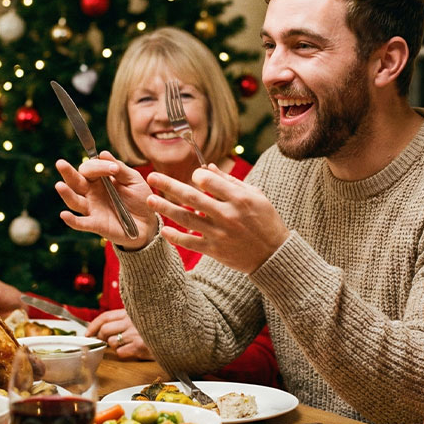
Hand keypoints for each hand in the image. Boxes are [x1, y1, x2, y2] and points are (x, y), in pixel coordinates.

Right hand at [55, 151, 157, 249]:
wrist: (148, 222)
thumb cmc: (139, 198)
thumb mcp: (133, 180)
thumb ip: (120, 169)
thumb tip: (103, 153)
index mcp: (100, 179)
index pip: (90, 168)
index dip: (99, 166)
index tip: (114, 169)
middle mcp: (91, 192)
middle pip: (75, 181)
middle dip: (68, 172)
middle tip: (60, 163)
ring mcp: (92, 208)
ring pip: (75, 201)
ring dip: (67, 194)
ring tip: (59, 185)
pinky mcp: (96, 225)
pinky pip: (81, 223)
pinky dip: (72, 220)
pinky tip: (64, 215)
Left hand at [86, 309, 153, 360]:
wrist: (177, 335)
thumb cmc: (158, 326)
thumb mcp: (142, 316)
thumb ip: (125, 319)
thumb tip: (103, 328)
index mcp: (130, 312)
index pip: (105, 316)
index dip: (93, 325)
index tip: (88, 333)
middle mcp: (131, 321)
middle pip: (104, 330)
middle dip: (100, 337)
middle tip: (102, 341)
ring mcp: (135, 334)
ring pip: (111, 342)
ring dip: (114, 346)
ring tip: (125, 344)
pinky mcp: (139, 346)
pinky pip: (120, 352)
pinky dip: (123, 353)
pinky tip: (132, 350)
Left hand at [145, 164, 289, 272]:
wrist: (274, 255)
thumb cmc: (266, 221)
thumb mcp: (255, 196)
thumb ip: (230, 182)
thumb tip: (207, 168)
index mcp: (238, 198)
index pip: (208, 181)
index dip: (197, 176)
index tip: (194, 177)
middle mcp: (227, 214)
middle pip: (191, 197)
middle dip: (168, 185)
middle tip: (151, 177)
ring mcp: (219, 233)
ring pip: (186, 218)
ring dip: (165, 208)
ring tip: (149, 200)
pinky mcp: (214, 250)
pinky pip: (189, 242)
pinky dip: (175, 236)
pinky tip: (163, 229)